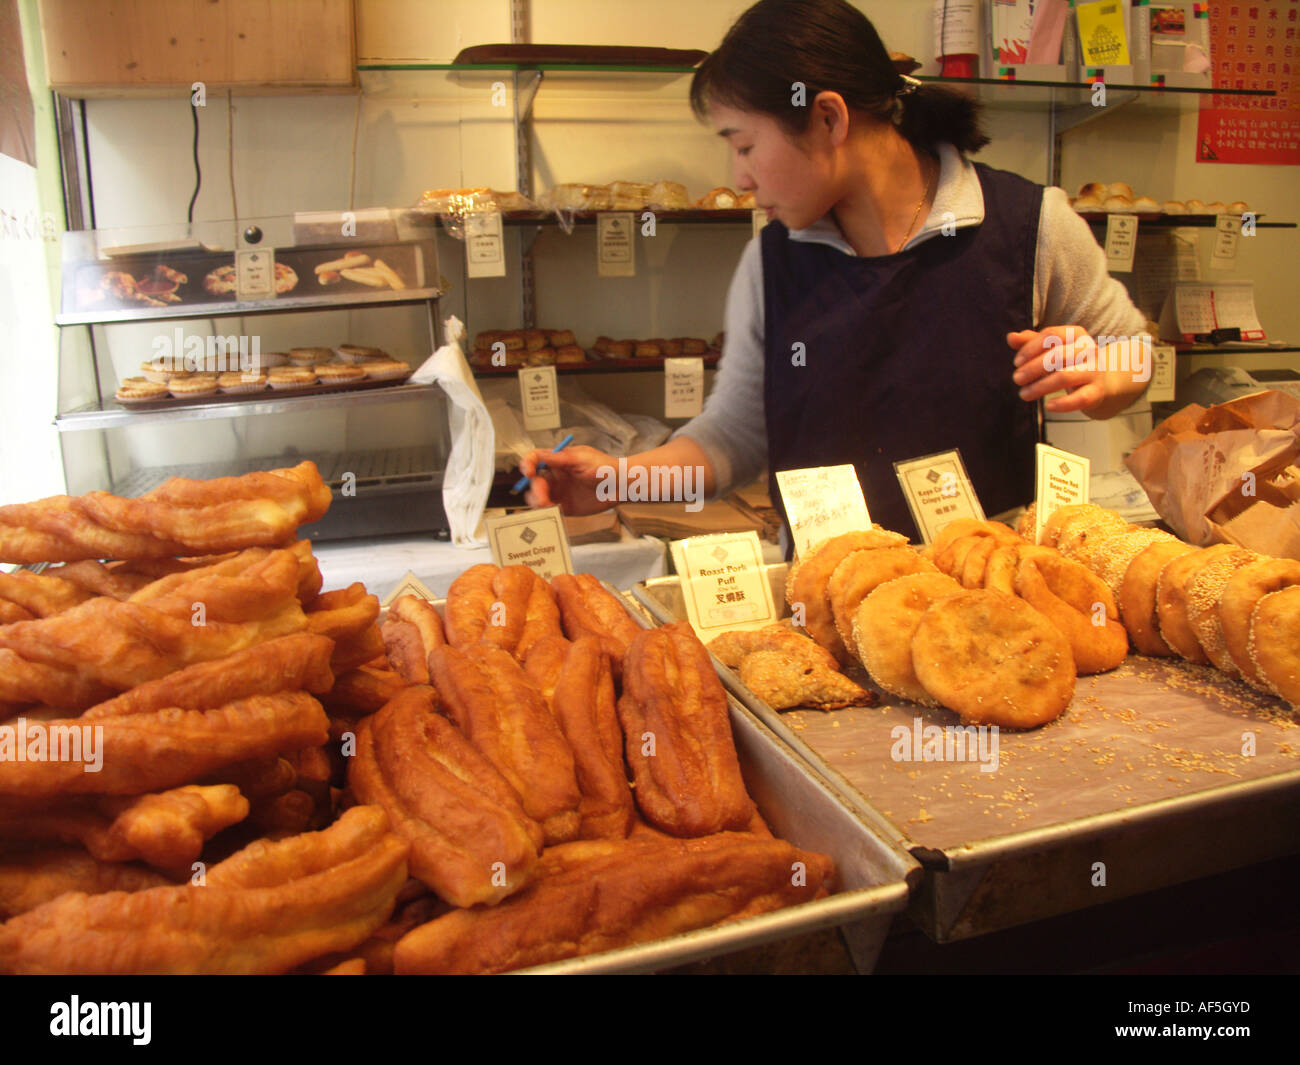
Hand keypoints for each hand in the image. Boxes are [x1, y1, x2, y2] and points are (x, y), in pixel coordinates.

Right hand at [519, 445, 616, 514]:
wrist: (620, 486)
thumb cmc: (604, 467)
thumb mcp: (581, 459)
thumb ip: (559, 459)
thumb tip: (539, 456)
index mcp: (557, 460)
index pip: (534, 459)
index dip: (527, 464)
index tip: (529, 473)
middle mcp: (555, 475)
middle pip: (534, 481)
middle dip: (535, 490)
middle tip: (544, 499)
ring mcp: (558, 491)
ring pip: (537, 496)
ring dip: (537, 502)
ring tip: (547, 506)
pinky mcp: (564, 506)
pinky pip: (548, 510)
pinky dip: (546, 511)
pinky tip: (554, 511)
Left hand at [1008, 326, 1147, 418]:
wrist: (1099, 380)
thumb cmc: (1068, 361)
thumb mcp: (1050, 348)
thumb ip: (1030, 342)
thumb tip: (1011, 337)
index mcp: (1076, 334)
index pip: (1051, 335)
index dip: (1031, 348)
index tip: (1016, 362)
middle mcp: (1089, 349)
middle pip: (1057, 355)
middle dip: (1032, 368)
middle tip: (1016, 379)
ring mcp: (1095, 370)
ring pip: (1065, 377)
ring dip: (1040, 387)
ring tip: (1023, 394)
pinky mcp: (1097, 391)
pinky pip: (1081, 398)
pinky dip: (1063, 404)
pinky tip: (1048, 406)